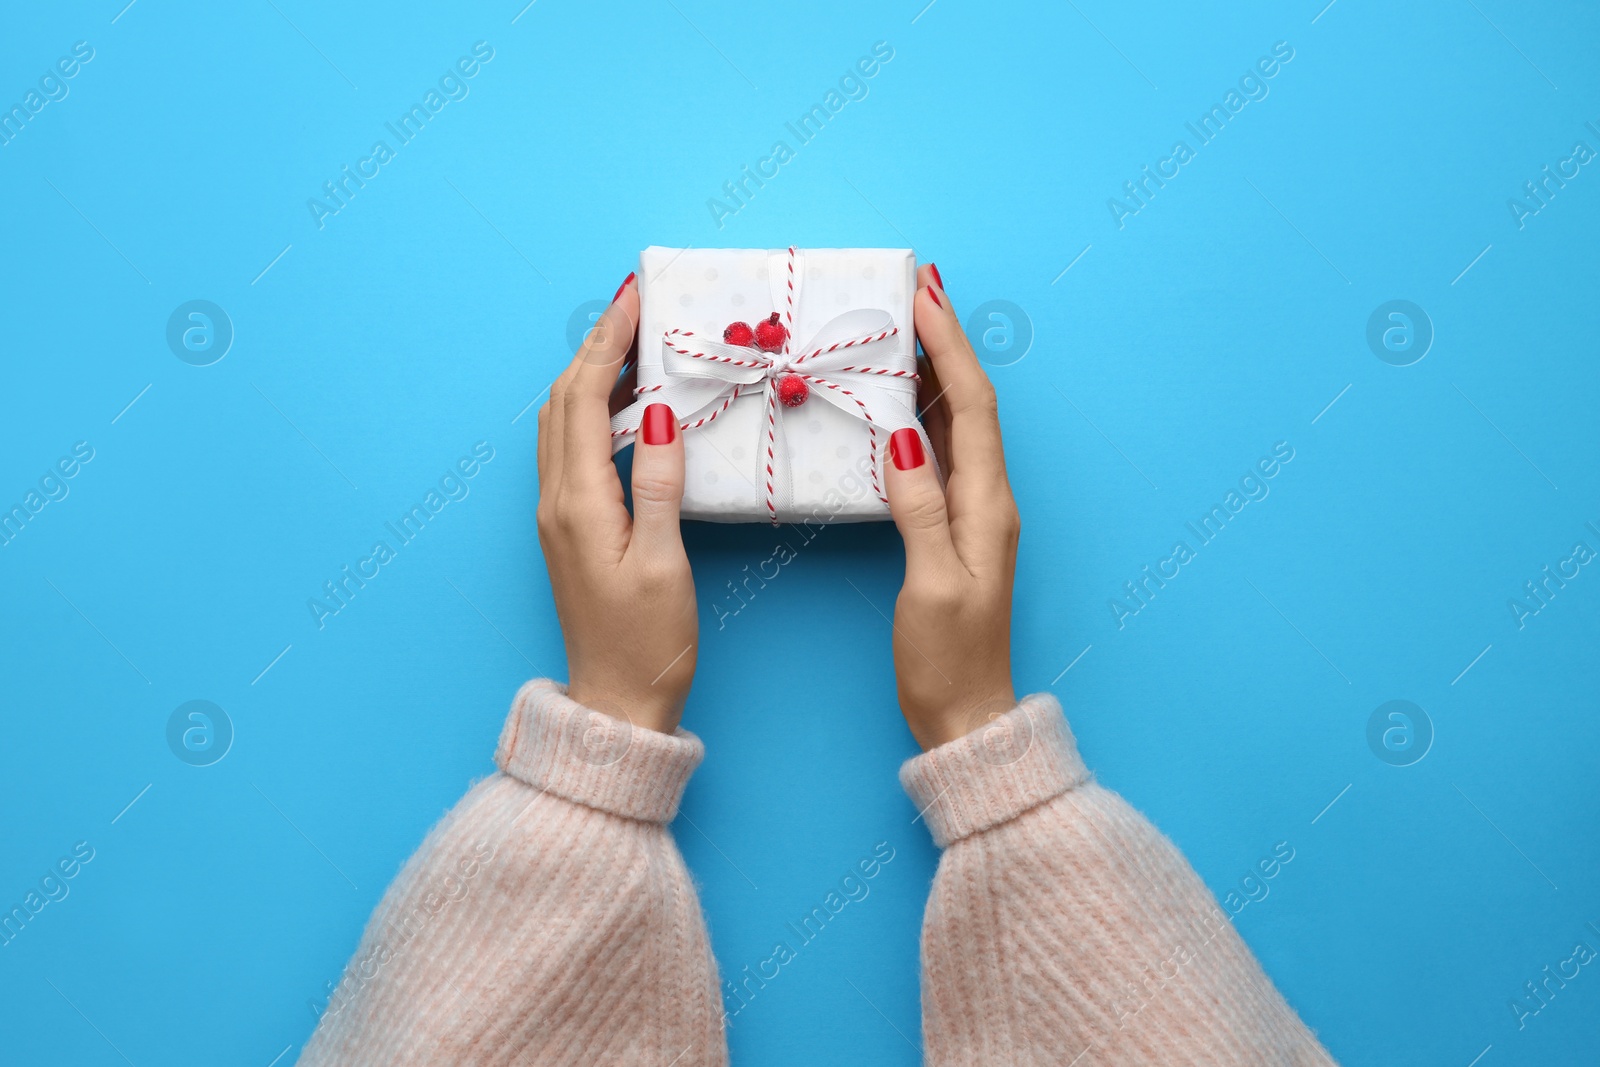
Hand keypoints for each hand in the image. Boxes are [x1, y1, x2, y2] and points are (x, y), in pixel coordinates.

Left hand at [536, 273, 696, 734]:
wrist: (617, 703)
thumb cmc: (648, 643)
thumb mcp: (665, 563)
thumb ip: (660, 484)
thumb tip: (659, 412)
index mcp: (579, 504)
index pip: (586, 399)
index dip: (609, 343)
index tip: (634, 298)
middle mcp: (557, 501)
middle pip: (564, 401)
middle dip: (596, 346)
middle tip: (635, 305)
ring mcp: (559, 515)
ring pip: (563, 422)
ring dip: (592, 374)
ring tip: (634, 342)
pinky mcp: (570, 528)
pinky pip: (573, 449)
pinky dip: (595, 411)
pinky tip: (630, 407)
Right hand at [883, 264, 1018, 750]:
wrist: (966, 715)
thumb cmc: (948, 659)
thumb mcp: (930, 585)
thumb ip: (920, 509)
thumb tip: (902, 436)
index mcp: (988, 505)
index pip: (972, 405)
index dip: (949, 345)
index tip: (923, 294)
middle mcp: (987, 498)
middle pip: (968, 401)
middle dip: (942, 341)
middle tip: (911, 290)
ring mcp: (971, 512)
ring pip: (952, 422)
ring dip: (928, 371)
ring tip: (899, 327)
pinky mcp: (951, 527)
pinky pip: (936, 453)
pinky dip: (915, 414)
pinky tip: (891, 401)